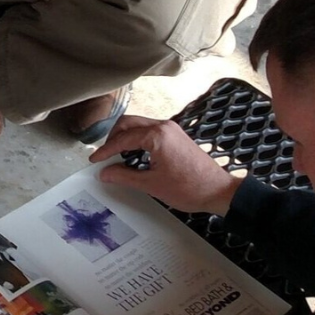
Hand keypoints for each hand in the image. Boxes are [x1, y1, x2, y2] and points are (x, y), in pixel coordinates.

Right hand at [92, 116, 241, 215]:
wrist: (220, 192)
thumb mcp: (152, 184)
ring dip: (125, 136)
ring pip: (139, 125)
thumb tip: (104, 173)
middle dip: (113, 138)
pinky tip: (134, 153)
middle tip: (105, 155)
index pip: (122, 139)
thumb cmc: (189, 189)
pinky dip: (137, 138)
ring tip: (117, 154)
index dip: (106, 150)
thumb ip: (124, 176)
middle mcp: (163, 125)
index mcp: (156, 135)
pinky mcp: (177, 134)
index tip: (94, 160)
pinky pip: (150, 129)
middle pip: (128, 123)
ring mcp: (171, 128)